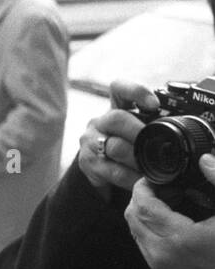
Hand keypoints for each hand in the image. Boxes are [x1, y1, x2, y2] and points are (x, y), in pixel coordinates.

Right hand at [77, 79, 157, 196]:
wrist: (97, 171)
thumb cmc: (125, 147)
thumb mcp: (135, 131)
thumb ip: (150, 124)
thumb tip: (181, 125)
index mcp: (115, 108)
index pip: (118, 88)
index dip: (135, 91)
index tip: (154, 104)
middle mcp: (100, 122)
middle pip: (116, 119)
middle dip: (140, 132)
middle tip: (158, 143)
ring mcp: (90, 142)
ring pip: (114, 146)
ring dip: (138, 158)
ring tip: (153, 166)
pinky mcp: (88, 163)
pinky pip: (113, 170)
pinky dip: (132, 177)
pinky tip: (142, 180)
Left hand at [124, 154, 214, 268]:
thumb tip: (204, 160)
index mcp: (179, 238)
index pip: (142, 206)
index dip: (144, 186)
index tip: (155, 176)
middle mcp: (162, 254)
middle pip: (132, 216)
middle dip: (144, 197)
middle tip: (167, 187)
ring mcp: (161, 265)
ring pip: (135, 230)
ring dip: (145, 212)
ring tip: (173, 200)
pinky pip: (144, 243)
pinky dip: (151, 226)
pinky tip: (175, 219)